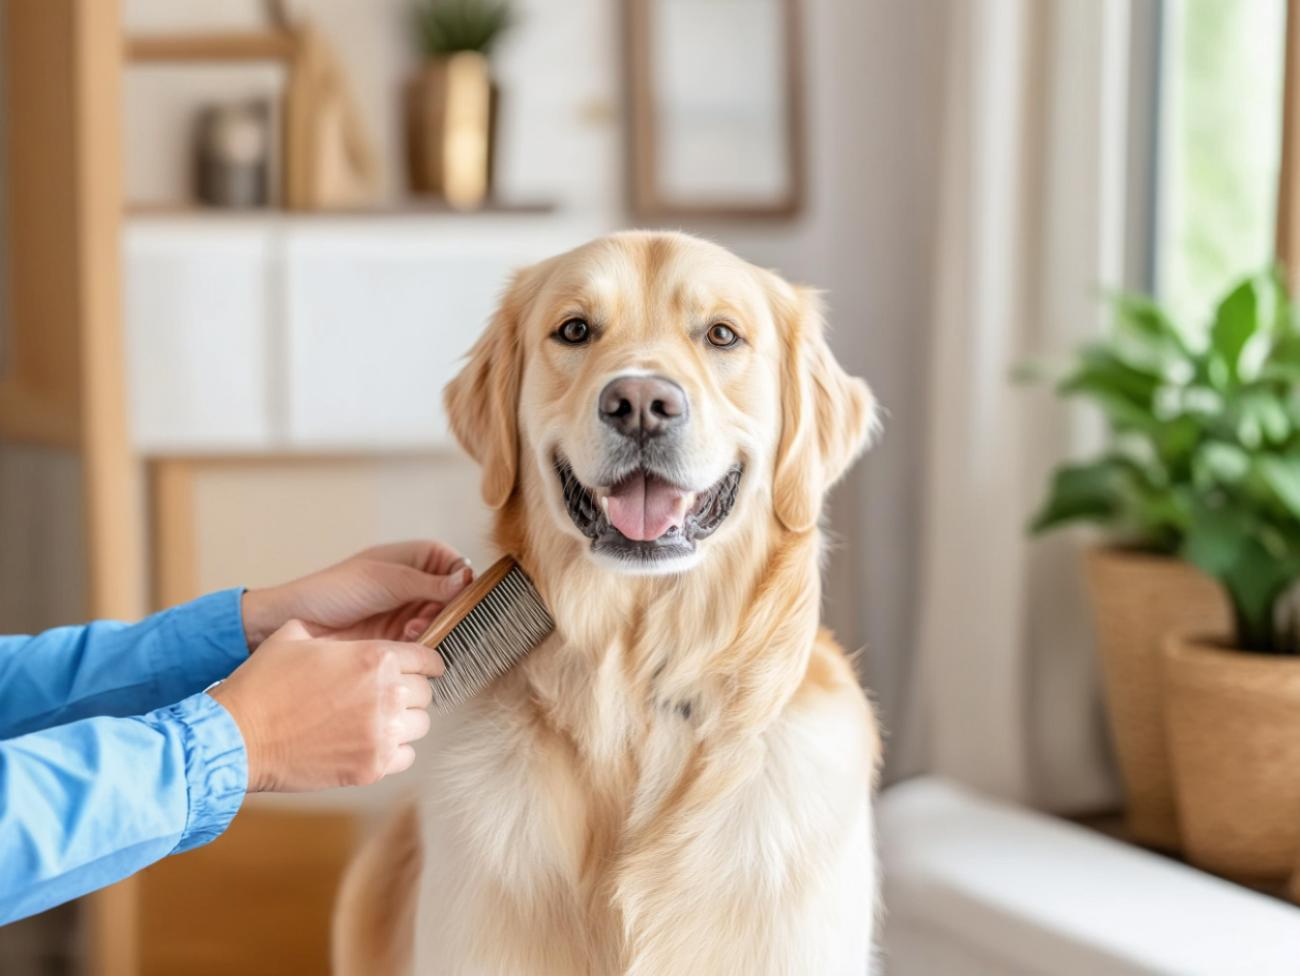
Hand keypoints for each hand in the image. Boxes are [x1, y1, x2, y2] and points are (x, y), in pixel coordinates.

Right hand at [210, 620, 443, 791]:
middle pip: (425, 693)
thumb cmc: (262, 685)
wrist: (237, 737)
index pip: (428, 659)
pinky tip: (372, 743)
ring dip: (404, 721)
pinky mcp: (372, 766)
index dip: (424, 663)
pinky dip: (395, 751)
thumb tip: (342, 629)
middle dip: (410, 692)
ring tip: (378, 720)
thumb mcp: (294, 636)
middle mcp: (386, 694)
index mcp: (375, 658)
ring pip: (420, 725)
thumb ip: (332, 631)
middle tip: (387, 697)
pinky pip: (407, 756)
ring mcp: (381, 733)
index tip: (422, 669)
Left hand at [240, 541, 472, 648]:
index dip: (463, 581)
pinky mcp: (401, 632)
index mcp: (416, 557)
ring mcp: (409, 607)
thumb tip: (466, 579)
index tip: (461, 598)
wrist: (300, 620)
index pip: (457, 565)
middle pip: (455, 595)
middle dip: (447, 609)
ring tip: (413, 629)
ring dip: (434, 625)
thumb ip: (428, 583)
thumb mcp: (386, 581)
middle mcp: (416, 581)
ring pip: (443, 618)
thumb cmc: (335, 589)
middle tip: (434, 618)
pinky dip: (422, 640)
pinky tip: (407, 639)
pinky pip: (427, 637)